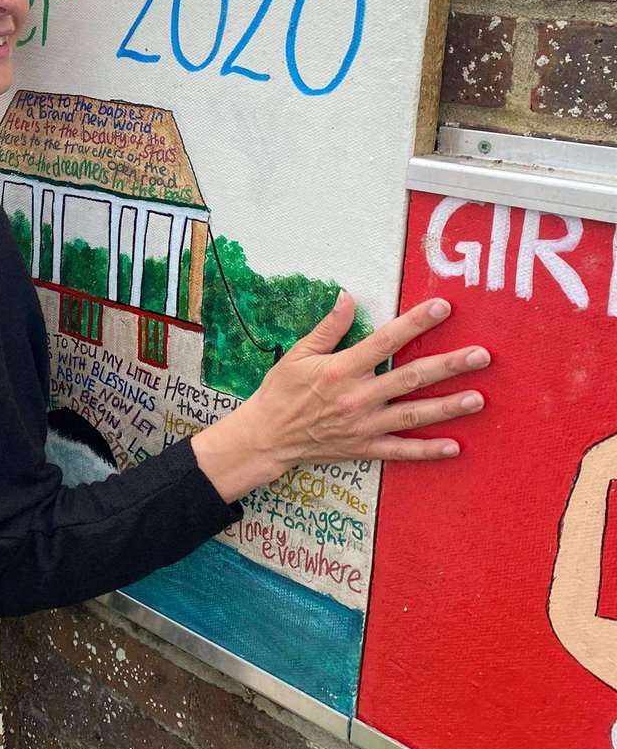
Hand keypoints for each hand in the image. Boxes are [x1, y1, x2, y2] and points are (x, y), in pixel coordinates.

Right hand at [191, 292, 488, 504]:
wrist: (267, 437)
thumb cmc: (282, 391)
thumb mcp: (299, 354)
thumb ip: (329, 328)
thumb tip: (349, 297)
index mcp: (341, 369)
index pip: (386, 341)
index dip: (416, 323)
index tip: (443, 307)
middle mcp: (358, 397)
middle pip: (411, 378)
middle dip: (448, 365)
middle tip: (482, 355)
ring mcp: (364, 426)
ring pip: (414, 415)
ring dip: (448, 407)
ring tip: (479, 398)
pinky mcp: (364, 448)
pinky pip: (401, 451)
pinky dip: (428, 451)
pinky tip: (455, 446)